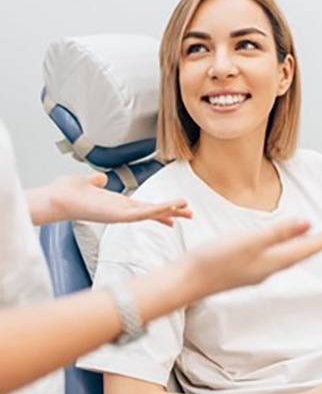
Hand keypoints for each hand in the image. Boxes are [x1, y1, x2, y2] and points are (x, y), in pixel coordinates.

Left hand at [47, 172, 192, 225]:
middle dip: (173, 213)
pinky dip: (158, 210)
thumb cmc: (68, 193)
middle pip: (153, 212)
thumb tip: (100, 178)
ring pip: (152, 213)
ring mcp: (121, 215)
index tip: (175, 212)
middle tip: (191, 215)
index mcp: (118, 204)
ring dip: (170, 211)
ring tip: (188, 210)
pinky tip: (170, 208)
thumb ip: (96, 181)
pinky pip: (143, 214)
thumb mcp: (87, 182)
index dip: (161, 209)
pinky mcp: (118, 216)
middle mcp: (122, 211)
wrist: (57, 198)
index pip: (145, 207)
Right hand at [188, 218, 321, 294]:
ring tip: (305, 242)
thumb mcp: (250, 241)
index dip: (320, 243)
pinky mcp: (240, 271)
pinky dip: (279, 252)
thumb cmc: (215, 261)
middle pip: (296, 256)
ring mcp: (253, 272)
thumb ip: (278, 233)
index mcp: (271, 262)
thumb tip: (306, 223)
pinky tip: (272, 249)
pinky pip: (269, 260)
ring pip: (283, 259)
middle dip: (312, 247)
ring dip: (296, 250)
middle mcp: (265, 270)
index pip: (303, 251)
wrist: (187, 281)